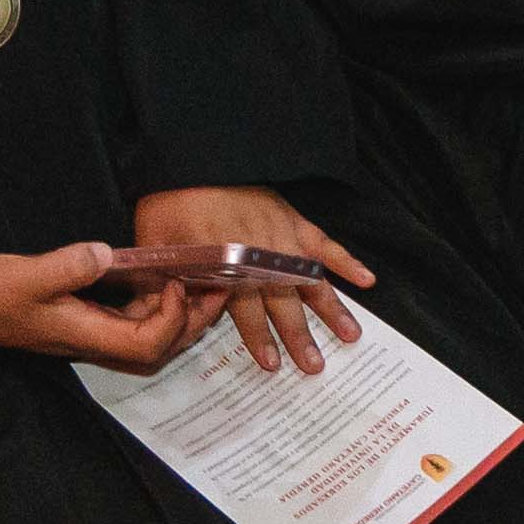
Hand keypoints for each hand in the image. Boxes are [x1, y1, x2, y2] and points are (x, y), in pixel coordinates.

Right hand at [0, 242, 214, 370]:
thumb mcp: (22, 275)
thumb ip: (67, 266)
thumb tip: (105, 254)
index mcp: (80, 335)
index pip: (147, 344)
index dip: (173, 318)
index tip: (179, 280)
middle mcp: (85, 340)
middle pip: (155, 346)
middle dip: (190, 321)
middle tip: (216, 286)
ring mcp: (77, 331)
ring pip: (141, 334)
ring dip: (172, 313)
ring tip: (195, 281)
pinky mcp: (68, 317)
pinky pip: (121, 319)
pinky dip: (145, 304)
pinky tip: (151, 278)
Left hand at [130, 186, 367, 371]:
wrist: (192, 157)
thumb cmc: (170, 201)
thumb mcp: (156, 247)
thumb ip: (164, 284)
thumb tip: (163, 317)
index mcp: (226, 265)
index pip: (246, 310)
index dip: (258, 338)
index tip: (271, 364)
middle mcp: (259, 255)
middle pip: (283, 301)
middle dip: (299, 336)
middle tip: (314, 366)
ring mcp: (281, 237)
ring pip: (310, 280)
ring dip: (331, 309)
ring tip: (351, 335)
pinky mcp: (293, 219)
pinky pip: (324, 244)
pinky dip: (347, 261)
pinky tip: (367, 280)